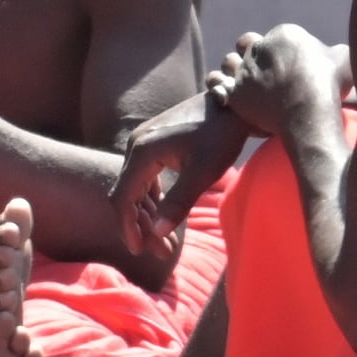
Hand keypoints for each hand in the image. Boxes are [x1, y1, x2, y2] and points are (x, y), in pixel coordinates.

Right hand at [110, 90, 251, 264]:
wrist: (233, 104)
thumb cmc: (221, 136)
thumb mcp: (203, 172)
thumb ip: (178, 202)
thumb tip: (157, 232)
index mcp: (143, 152)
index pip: (124, 197)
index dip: (128, 227)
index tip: (140, 250)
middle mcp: (136, 145)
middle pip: (125, 194)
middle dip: (138, 226)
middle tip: (159, 252)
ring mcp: (142, 142)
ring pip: (133, 187)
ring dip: (144, 215)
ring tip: (164, 241)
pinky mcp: (152, 143)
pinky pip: (142, 177)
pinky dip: (150, 200)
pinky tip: (164, 215)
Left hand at [208, 26, 348, 134]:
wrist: (310, 114)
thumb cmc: (331, 86)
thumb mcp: (344, 59)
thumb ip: (335, 52)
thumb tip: (336, 53)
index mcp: (283, 34)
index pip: (275, 38)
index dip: (280, 52)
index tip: (287, 67)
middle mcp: (259, 47)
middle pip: (248, 45)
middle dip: (254, 55)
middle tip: (265, 73)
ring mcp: (244, 70)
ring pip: (229, 62)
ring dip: (234, 69)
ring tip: (245, 82)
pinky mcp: (234, 92)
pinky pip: (217, 85)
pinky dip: (220, 89)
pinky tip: (227, 95)